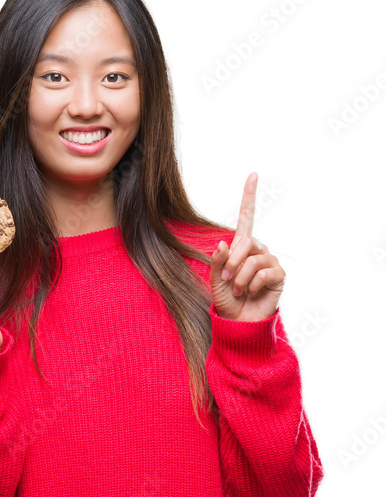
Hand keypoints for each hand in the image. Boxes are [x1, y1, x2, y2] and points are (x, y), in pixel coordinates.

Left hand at [210, 173, 284, 321]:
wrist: (239, 321)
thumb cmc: (227, 300)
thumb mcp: (217, 280)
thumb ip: (218, 262)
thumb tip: (223, 243)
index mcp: (241, 247)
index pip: (247, 218)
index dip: (249, 197)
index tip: (253, 174)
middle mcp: (258, 250)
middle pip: (246, 242)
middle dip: (232, 262)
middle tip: (227, 279)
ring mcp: (270, 262)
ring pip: (254, 259)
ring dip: (241, 277)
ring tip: (238, 289)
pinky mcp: (278, 276)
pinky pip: (264, 272)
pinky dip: (253, 284)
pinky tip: (251, 292)